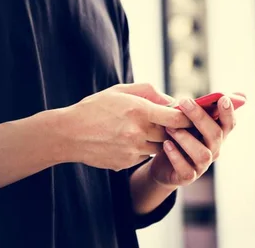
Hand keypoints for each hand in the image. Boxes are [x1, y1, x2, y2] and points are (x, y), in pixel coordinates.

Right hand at [62, 83, 192, 171]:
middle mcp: (138, 132)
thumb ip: (148, 92)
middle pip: (170, 135)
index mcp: (139, 110)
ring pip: (158, 148)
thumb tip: (171, 101)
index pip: (177, 118)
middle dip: (171, 129)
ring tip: (140, 130)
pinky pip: (143, 156)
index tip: (186, 115)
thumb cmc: (94, 108)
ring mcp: (132, 150)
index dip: (185, 117)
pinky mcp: (126, 163)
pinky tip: (124, 141)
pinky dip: (141, 149)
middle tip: (166, 123)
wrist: (68, 134)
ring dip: (156, 140)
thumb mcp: (119, 91)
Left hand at [148, 94, 240, 186]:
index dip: (228, 112)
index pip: (229, 124)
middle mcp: (213, 150)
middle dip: (200, 117)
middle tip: (184, 101)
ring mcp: (201, 165)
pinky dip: (176, 156)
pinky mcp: (187, 177)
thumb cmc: (177, 137)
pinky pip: (186, 169)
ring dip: (186, 138)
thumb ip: (198, 108)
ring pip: (203, 154)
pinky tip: (166, 144)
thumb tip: (211, 91)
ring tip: (170, 127)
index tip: (222, 98)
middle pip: (216, 134)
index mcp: (215, 135)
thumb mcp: (187, 122)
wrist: (161, 165)